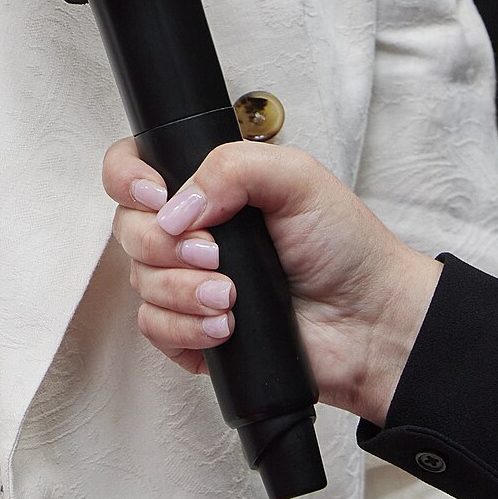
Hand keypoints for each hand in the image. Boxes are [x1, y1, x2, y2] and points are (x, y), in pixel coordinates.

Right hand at [104, 138, 442, 420]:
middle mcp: (191, 232)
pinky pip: (155, 329)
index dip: (127, 179)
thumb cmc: (344, 246)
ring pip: (141, 282)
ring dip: (182, 291)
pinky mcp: (193, 332)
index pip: (131, 169)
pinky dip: (185, 328)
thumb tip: (176, 205)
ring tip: (232, 298)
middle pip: (128, 229)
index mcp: (207, 187)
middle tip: (214, 254)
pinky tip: (226, 328)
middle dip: (164, 245)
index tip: (156, 196)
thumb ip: (232, 166)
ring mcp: (188, 284)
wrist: (370, 321)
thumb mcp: (297, 177)